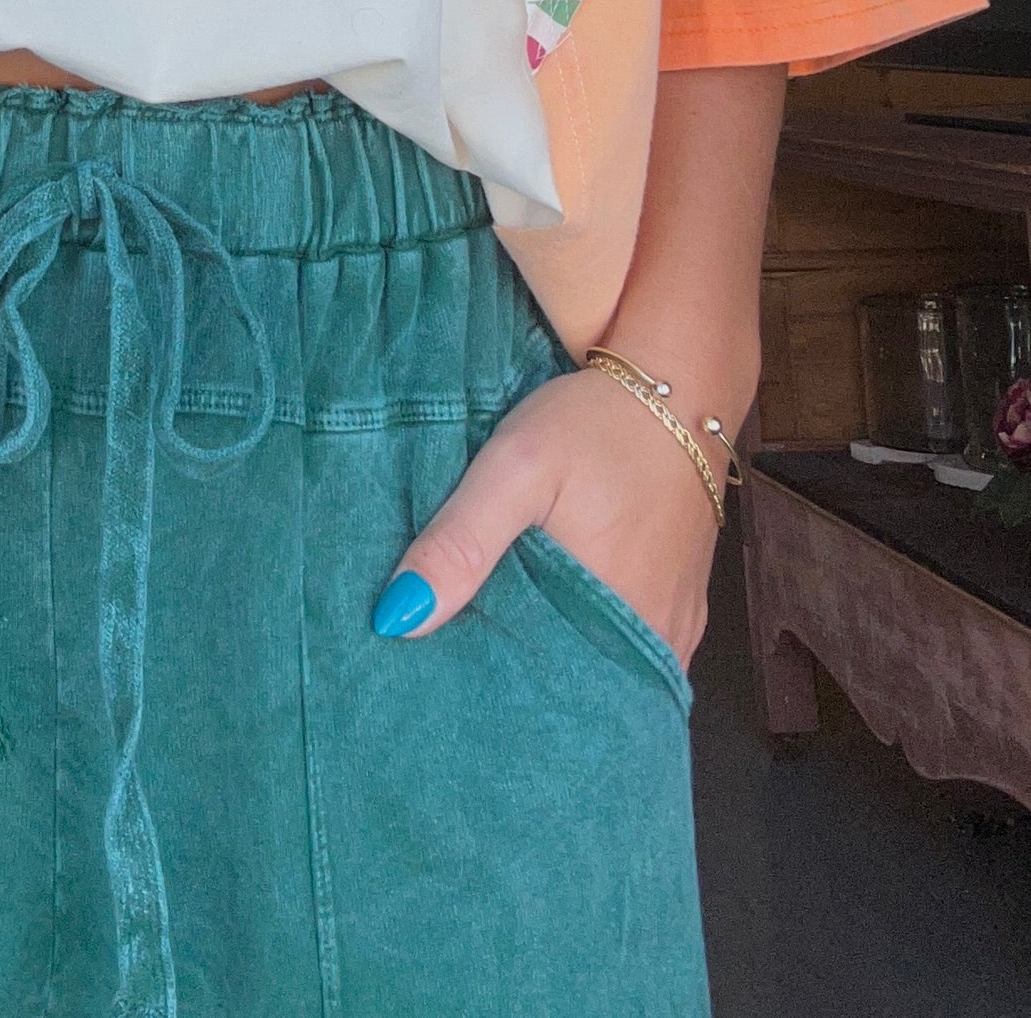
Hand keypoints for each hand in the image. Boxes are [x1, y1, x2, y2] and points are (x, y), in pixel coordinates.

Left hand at [373, 365, 721, 664]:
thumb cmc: (595, 424)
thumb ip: (460, 542)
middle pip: (575, 691)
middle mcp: (651, 639)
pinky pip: (632, 648)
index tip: (440, 690)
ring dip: (557, 664)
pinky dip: (592, 643)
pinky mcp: (682, 604)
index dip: (489, 696)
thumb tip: (397, 619)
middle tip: (457, 674)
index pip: (541, 695)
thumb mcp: (515, 469)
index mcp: (609, 620)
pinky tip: (550, 624)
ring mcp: (674, 625)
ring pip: (605, 670)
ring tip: (494, 650)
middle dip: (520, 687)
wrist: (678, 383)